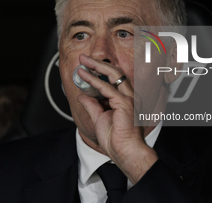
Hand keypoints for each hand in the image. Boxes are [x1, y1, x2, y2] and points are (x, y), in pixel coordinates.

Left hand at [77, 54, 157, 183]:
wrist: (126, 153)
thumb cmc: (117, 140)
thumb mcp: (99, 118)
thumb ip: (92, 105)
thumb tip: (82, 95)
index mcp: (125, 99)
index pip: (113, 79)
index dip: (99, 71)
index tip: (86, 67)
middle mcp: (129, 96)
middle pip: (115, 72)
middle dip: (98, 63)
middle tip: (84, 58)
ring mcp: (128, 98)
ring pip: (113, 75)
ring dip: (96, 66)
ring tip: (83, 62)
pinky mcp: (124, 103)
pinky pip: (107, 88)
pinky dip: (94, 81)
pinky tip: (84, 76)